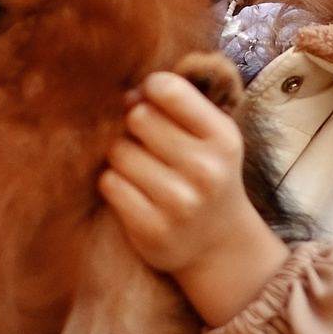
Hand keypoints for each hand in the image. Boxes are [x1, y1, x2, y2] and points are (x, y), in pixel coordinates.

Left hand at [100, 70, 289, 326]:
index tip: (153, 104)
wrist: (219, 244)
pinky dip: (114, 183)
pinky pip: (109, 183)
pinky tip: (133, 191)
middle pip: (138, 118)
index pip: (168, 89)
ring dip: (122, 157)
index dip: (151, 90)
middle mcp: (205, 170)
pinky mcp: (151, 229)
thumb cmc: (206, 174)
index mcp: (223, 138)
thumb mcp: (211, 135)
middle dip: (134, 125)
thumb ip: (177, 104)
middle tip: (147, 143)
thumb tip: (126, 95)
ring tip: (142, 170)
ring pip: (119, 152)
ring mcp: (179, 203)